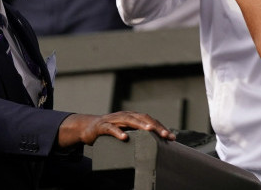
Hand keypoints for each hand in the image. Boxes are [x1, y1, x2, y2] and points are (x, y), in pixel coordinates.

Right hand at [58, 111, 174, 146]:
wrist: (88, 127)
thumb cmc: (110, 130)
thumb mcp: (125, 131)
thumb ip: (137, 135)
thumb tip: (154, 146)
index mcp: (133, 117)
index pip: (150, 120)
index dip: (161, 127)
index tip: (172, 137)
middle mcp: (125, 115)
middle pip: (143, 118)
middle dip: (156, 126)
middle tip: (166, 135)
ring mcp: (114, 119)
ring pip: (129, 120)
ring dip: (140, 125)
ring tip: (150, 131)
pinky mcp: (102, 126)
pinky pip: (111, 129)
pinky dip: (118, 132)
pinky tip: (125, 138)